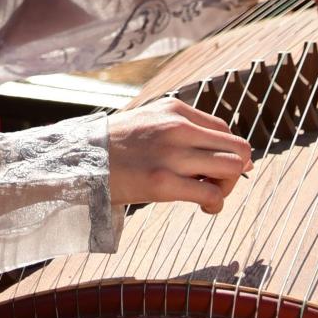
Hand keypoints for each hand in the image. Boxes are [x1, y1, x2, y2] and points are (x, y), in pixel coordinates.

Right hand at [107, 97, 252, 216]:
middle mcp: (177, 128)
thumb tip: (220, 148)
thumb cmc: (117, 146)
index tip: (214, 168)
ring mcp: (171, 155)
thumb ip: (181, 127)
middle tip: (216, 182)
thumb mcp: (150, 120)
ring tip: (209, 194)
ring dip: (227, 187)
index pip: (224, 129)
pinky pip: (212, 195)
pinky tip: (203, 207)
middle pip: (237, 148)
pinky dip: (216, 204)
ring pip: (231, 168)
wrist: (80, 160)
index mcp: (174, 110)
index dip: (227, 152)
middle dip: (235, 170)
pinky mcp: (163, 183)